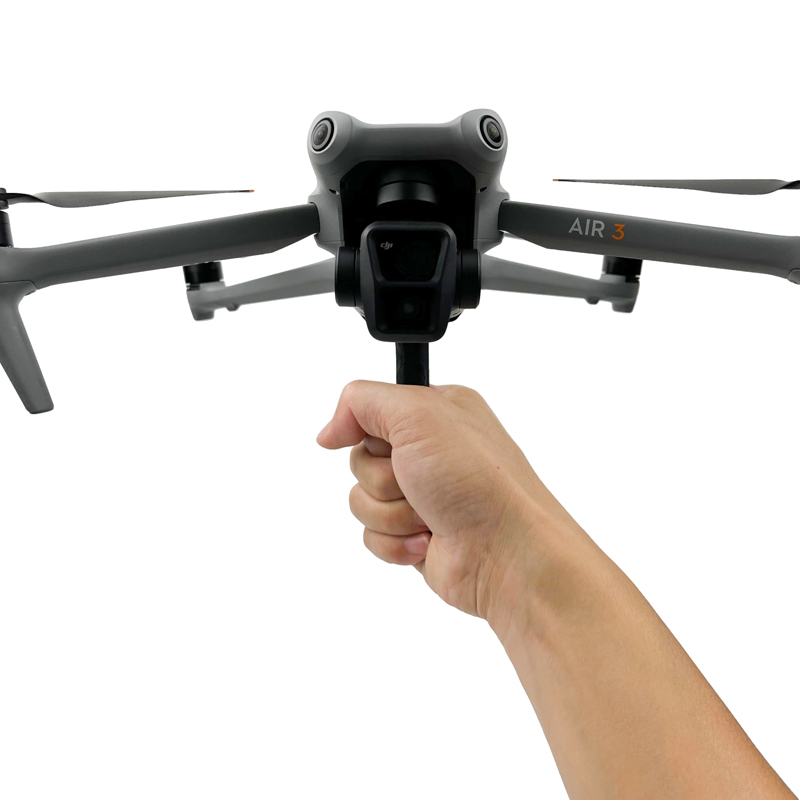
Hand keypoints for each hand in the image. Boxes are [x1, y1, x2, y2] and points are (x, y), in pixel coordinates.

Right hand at [316, 380, 581, 623]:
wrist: (507, 552)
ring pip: (361, 500)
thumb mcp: (417, 413)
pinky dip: (395, 542)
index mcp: (436, 412)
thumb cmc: (480, 480)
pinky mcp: (416, 534)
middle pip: (360, 459)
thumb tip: (329, 430)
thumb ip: (362, 402)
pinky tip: (429, 540)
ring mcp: (424, 495)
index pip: (371, 410)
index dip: (368, 431)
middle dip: (383, 478)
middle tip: (419, 481)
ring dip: (390, 513)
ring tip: (430, 514)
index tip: (386, 444)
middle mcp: (430, 450)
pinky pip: (372, 535)